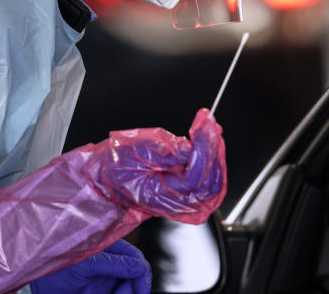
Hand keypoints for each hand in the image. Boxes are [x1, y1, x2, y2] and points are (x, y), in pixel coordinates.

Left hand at [30, 240, 150, 293]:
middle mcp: (110, 263)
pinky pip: (116, 292)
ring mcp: (104, 278)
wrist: (33, 281)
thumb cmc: (54, 263)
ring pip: (125, 288)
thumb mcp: (85, 264)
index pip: (137, 261)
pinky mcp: (99, 291)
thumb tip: (139, 267)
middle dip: (132, 290)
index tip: (140, 292)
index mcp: (110, 249)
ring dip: (124, 293)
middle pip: (134, 277)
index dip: (142, 277)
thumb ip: (113, 263)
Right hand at [99, 108, 226, 223]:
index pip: (194, 178)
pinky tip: (210, 141)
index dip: (202, 148)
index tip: (204, 123)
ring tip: (209, 127)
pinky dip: (214, 160)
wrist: (113, 183)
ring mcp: (187, 205)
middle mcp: (176, 206)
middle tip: (208, 122)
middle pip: (210, 181)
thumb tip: (190, 147)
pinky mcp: (192, 197)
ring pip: (215, 183)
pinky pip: (212, 182)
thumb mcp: (136, 153)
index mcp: (160, 197)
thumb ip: (166, 153)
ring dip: (216, 152)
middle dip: (212, 147)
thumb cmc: (118, 168)